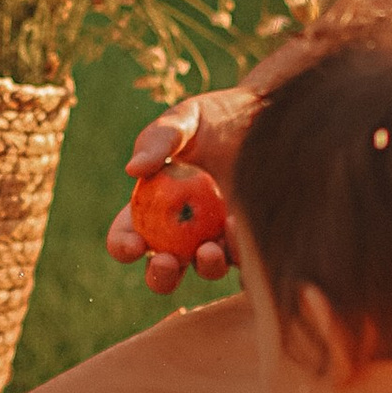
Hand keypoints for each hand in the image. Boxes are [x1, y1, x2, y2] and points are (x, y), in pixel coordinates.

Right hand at [108, 83, 260, 291]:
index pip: (128, 236)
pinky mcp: (251, 238)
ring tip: (211, 248)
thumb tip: (132, 169)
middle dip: (160, 275)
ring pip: (206, 270)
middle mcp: (182, 231)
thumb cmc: (217, 117)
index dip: (124, 246)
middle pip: (163, 270)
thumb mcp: (184, 120)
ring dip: (205, 266)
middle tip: (168, 261)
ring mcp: (218, 237)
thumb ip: (158, 140)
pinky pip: (245, 259)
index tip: (135, 245)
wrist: (267, 117)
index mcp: (153, 207)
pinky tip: (241, 233)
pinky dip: (241, 255)